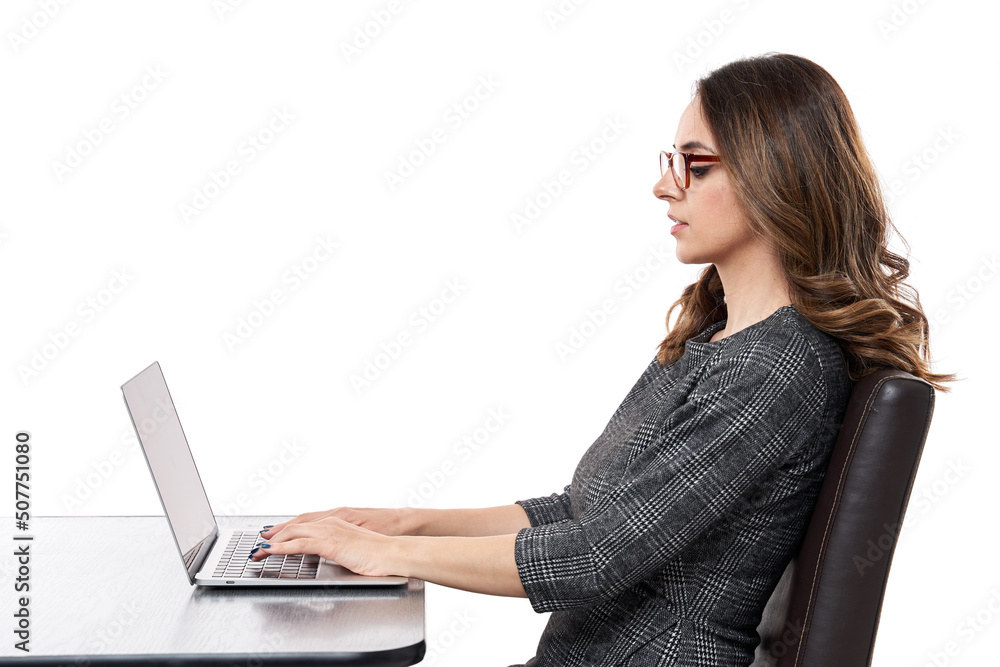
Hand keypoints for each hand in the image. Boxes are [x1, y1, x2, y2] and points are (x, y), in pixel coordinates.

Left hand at [261, 506, 411, 537]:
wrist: (395, 550)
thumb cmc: (381, 550)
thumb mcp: (356, 546)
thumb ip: (341, 545)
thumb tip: (332, 552)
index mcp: (338, 521)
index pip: (305, 523)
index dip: (286, 528)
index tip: (272, 535)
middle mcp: (331, 521)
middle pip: (295, 525)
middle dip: (275, 534)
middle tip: (259, 545)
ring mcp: (330, 530)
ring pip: (294, 532)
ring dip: (273, 541)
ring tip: (258, 551)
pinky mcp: (331, 542)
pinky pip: (300, 543)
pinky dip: (283, 546)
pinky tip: (272, 551)